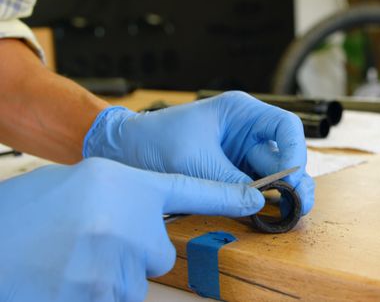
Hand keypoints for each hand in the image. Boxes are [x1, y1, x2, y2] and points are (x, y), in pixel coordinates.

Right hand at [0, 158, 262, 300]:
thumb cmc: (26, 212)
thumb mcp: (84, 185)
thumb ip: (126, 197)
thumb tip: (152, 221)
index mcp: (125, 187)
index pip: (191, 190)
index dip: (227, 197)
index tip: (256, 201)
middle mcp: (129, 224)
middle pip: (159, 254)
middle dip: (134, 253)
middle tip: (91, 241)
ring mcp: (115, 266)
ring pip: (135, 282)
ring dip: (110, 276)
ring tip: (70, 258)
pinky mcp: (99, 298)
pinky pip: (115, 298)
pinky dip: (94, 292)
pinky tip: (66, 277)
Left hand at [83, 91, 314, 214]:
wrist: (123, 151)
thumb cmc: (154, 141)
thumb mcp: (194, 161)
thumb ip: (229, 180)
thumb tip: (261, 201)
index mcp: (241, 112)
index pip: (285, 126)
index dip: (295, 150)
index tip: (292, 177)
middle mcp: (246, 131)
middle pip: (283, 153)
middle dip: (294, 179)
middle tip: (300, 204)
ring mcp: (239, 153)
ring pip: (272, 173)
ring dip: (282, 192)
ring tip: (291, 213)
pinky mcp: (230, 173)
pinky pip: (254, 187)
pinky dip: (263, 200)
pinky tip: (271, 213)